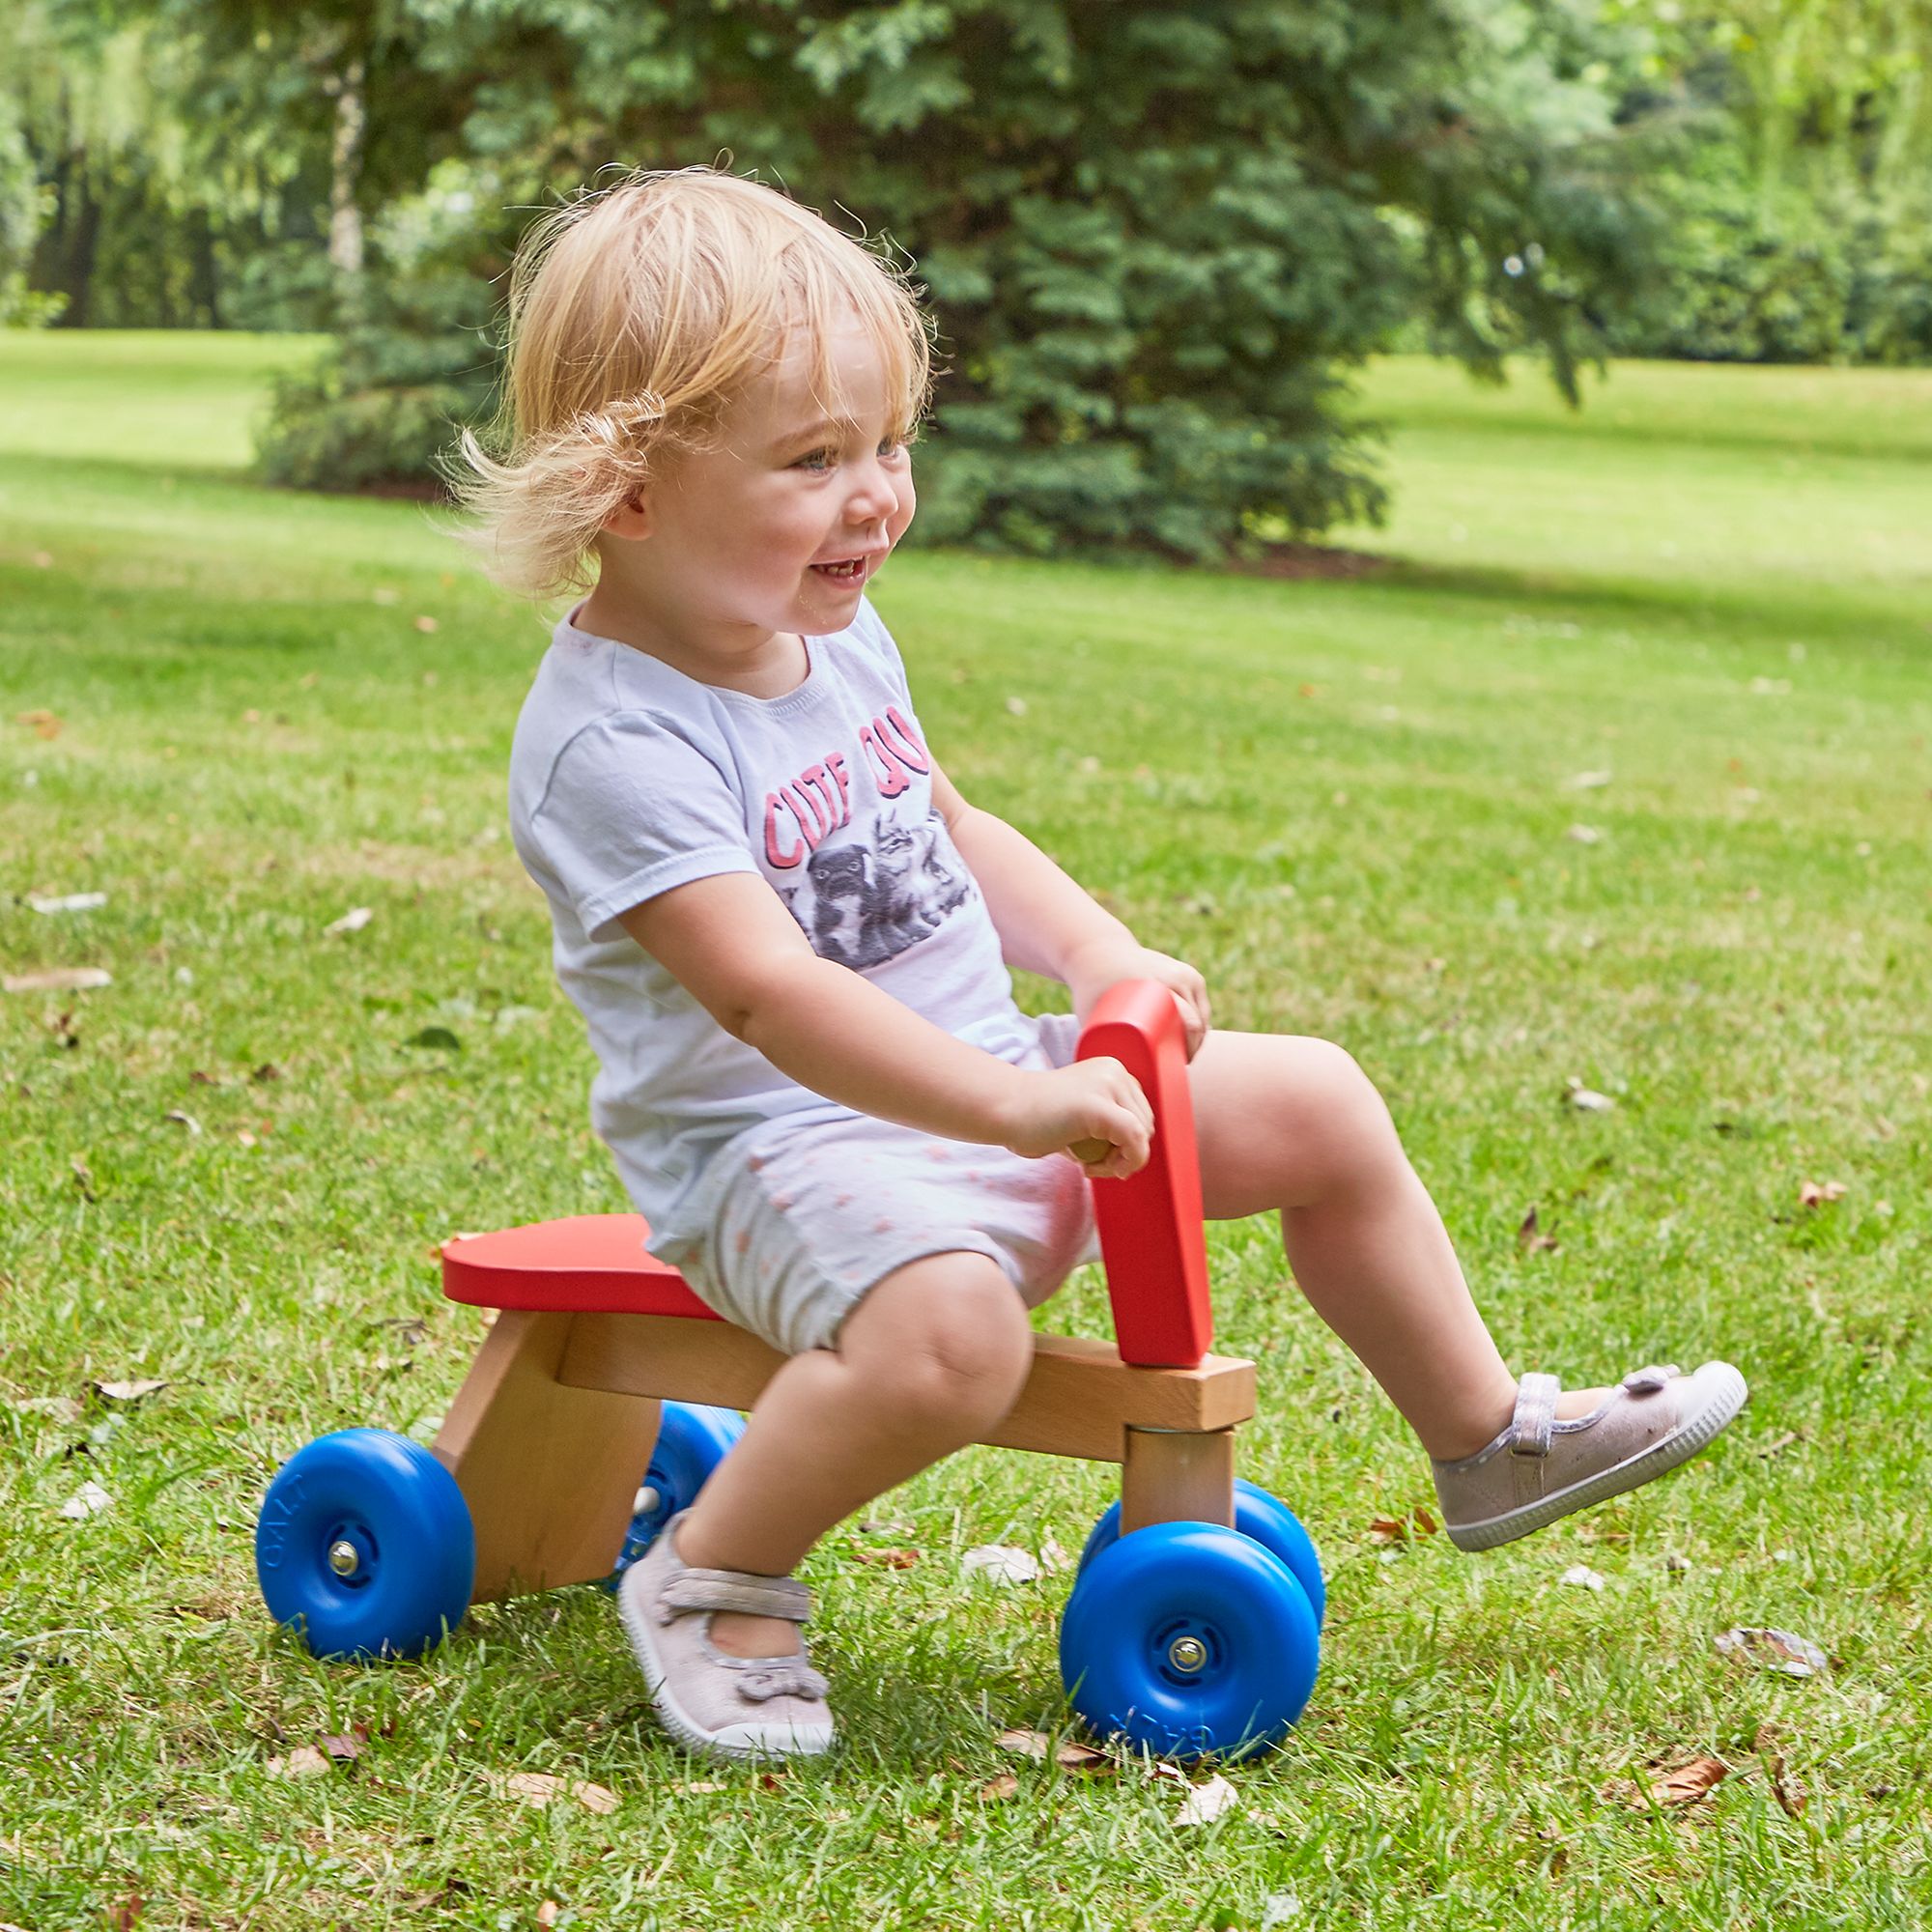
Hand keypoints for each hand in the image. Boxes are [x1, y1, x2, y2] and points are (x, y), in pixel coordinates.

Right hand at [999, 1057, 1153, 1179]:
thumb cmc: (1038, 1118)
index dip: (1128, 1144)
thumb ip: (1110, 1126)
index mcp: (1113, 1071)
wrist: (1004, 1110)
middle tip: (1090, 1164)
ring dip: (1119, 1161)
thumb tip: (1135, 1155)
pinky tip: (1089, 1168)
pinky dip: (1124, 1162)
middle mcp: (1115, 1072)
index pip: (1142, 1115)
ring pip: (1141, 1136)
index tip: (1100, 1157)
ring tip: (1087, 1164)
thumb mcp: (1084, 1114)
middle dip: (1124, 1154)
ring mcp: (1108, 1085)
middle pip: (1146, 1126)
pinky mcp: (1098, 1106)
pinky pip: (1133, 1139)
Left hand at [1064, 938, 1211, 1061]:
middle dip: (1194, 1048)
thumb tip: (1100, 1077)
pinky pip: (1201, 1002)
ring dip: (1199, 1037)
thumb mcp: (1090, 1010)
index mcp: (1157, 984)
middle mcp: (1175, 977)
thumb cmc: (1092, 985)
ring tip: (1185, 1057)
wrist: (1101, 950)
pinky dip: (1202, 1020)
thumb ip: (1092, 1042)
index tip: (1179, 1068)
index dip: (1189, 1050)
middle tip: (1179, 1068)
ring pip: (1202, 1013)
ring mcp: (1183, 973)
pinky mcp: (1187, 973)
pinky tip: (1198, 1038)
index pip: (1189, 1022)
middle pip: (1197, 1021)